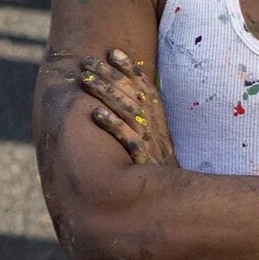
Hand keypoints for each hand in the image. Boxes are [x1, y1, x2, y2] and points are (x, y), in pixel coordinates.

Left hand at [76, 47, 172, 167]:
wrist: (172, 207)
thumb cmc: (159, 179)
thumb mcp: (157, 150)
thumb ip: (145, 129)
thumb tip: (124, 106)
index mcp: (160, 126)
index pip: (147, 90)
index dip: (131, 70)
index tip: (114, 52)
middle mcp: (156, 131)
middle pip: (133, 95)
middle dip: (110, 75)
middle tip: (88, 61)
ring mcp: (150, 145)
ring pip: (127, 112)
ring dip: (106, 93)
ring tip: (85, 78)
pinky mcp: (143, 162)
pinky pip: (126, 141)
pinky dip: (112, 126)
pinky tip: (95, 114)